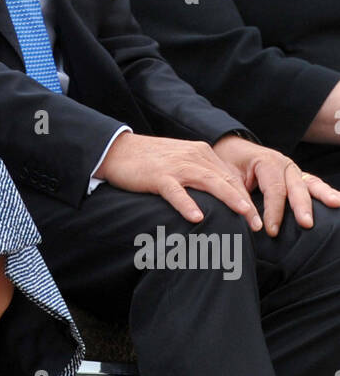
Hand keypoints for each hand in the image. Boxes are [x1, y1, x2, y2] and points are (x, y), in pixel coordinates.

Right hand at [94, 132, 263, 229]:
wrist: (117, 150)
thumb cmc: (149, 161)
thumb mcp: (180, 162)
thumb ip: (199, 174)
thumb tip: (218, 197)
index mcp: (201, 153)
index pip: (230, 177)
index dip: (246, 197)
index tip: (257, 217)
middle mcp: (193, 156)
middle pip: (226, 180)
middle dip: (245, 203)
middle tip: (258, 225)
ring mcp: (176, 166)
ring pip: (209, 183)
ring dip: (229, 200)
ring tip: (244, 216)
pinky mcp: (158, 176)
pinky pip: (176, 192)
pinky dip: (187, 204)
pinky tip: (197, 218)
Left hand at [212, 134, 339, 234]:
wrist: (232, 149)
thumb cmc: (230, 164)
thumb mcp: (229, 178)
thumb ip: (241, 198)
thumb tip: (251, 221)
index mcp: (267, 162)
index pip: (274, 189)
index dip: (274, 211)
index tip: (271, 230)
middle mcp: (284, 164)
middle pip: (296, 186)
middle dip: (302, 206)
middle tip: (307, 223)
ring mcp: (293, 170)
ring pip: (310, 183)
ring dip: (324, 195)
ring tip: (336, 204)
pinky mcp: (298, 177)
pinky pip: (313, 184)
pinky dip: (325, 192)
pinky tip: (336, 201)